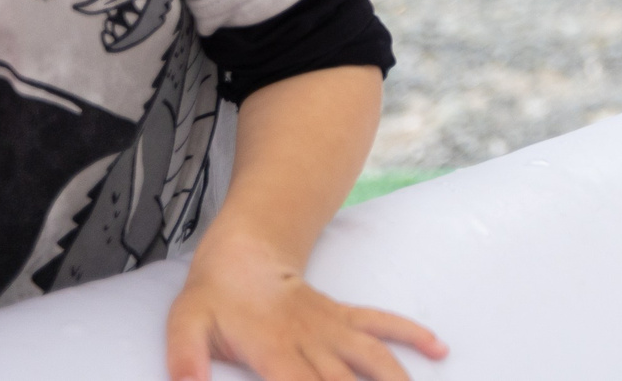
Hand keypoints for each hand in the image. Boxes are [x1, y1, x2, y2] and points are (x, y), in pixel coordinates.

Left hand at [166, 225, 445, 380]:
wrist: (243, 253)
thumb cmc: (211, 297)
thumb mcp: (184, 326)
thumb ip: (186, 359)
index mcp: (274, 348)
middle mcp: (312, 339)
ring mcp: (333, 326)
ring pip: (373, 355)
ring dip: (396, 378)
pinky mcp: (344, 316)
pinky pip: (382, 323)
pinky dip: (411, 334)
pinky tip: (437, 348)